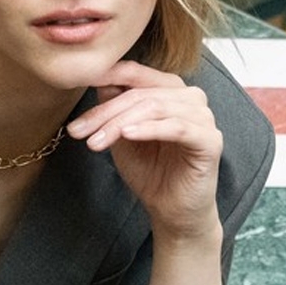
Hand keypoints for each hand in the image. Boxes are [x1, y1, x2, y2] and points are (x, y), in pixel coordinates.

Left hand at [66, 60, 222, 241]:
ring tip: (96, 141)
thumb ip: (114, 107)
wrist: (171, 210)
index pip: (135, 74)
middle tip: (78, 131)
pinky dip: (149, 129)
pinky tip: (128, 135)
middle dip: (105, 113)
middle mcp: (190, 97)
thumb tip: (95, 77)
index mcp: (169, 90)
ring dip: (120, 123)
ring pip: (155, 108)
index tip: (75, 86)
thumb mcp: (122, 136)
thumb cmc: (150, 172)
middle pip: (141, 93)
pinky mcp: (210, 140)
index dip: (105, 78)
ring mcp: (203, 117)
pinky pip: (177, 127)